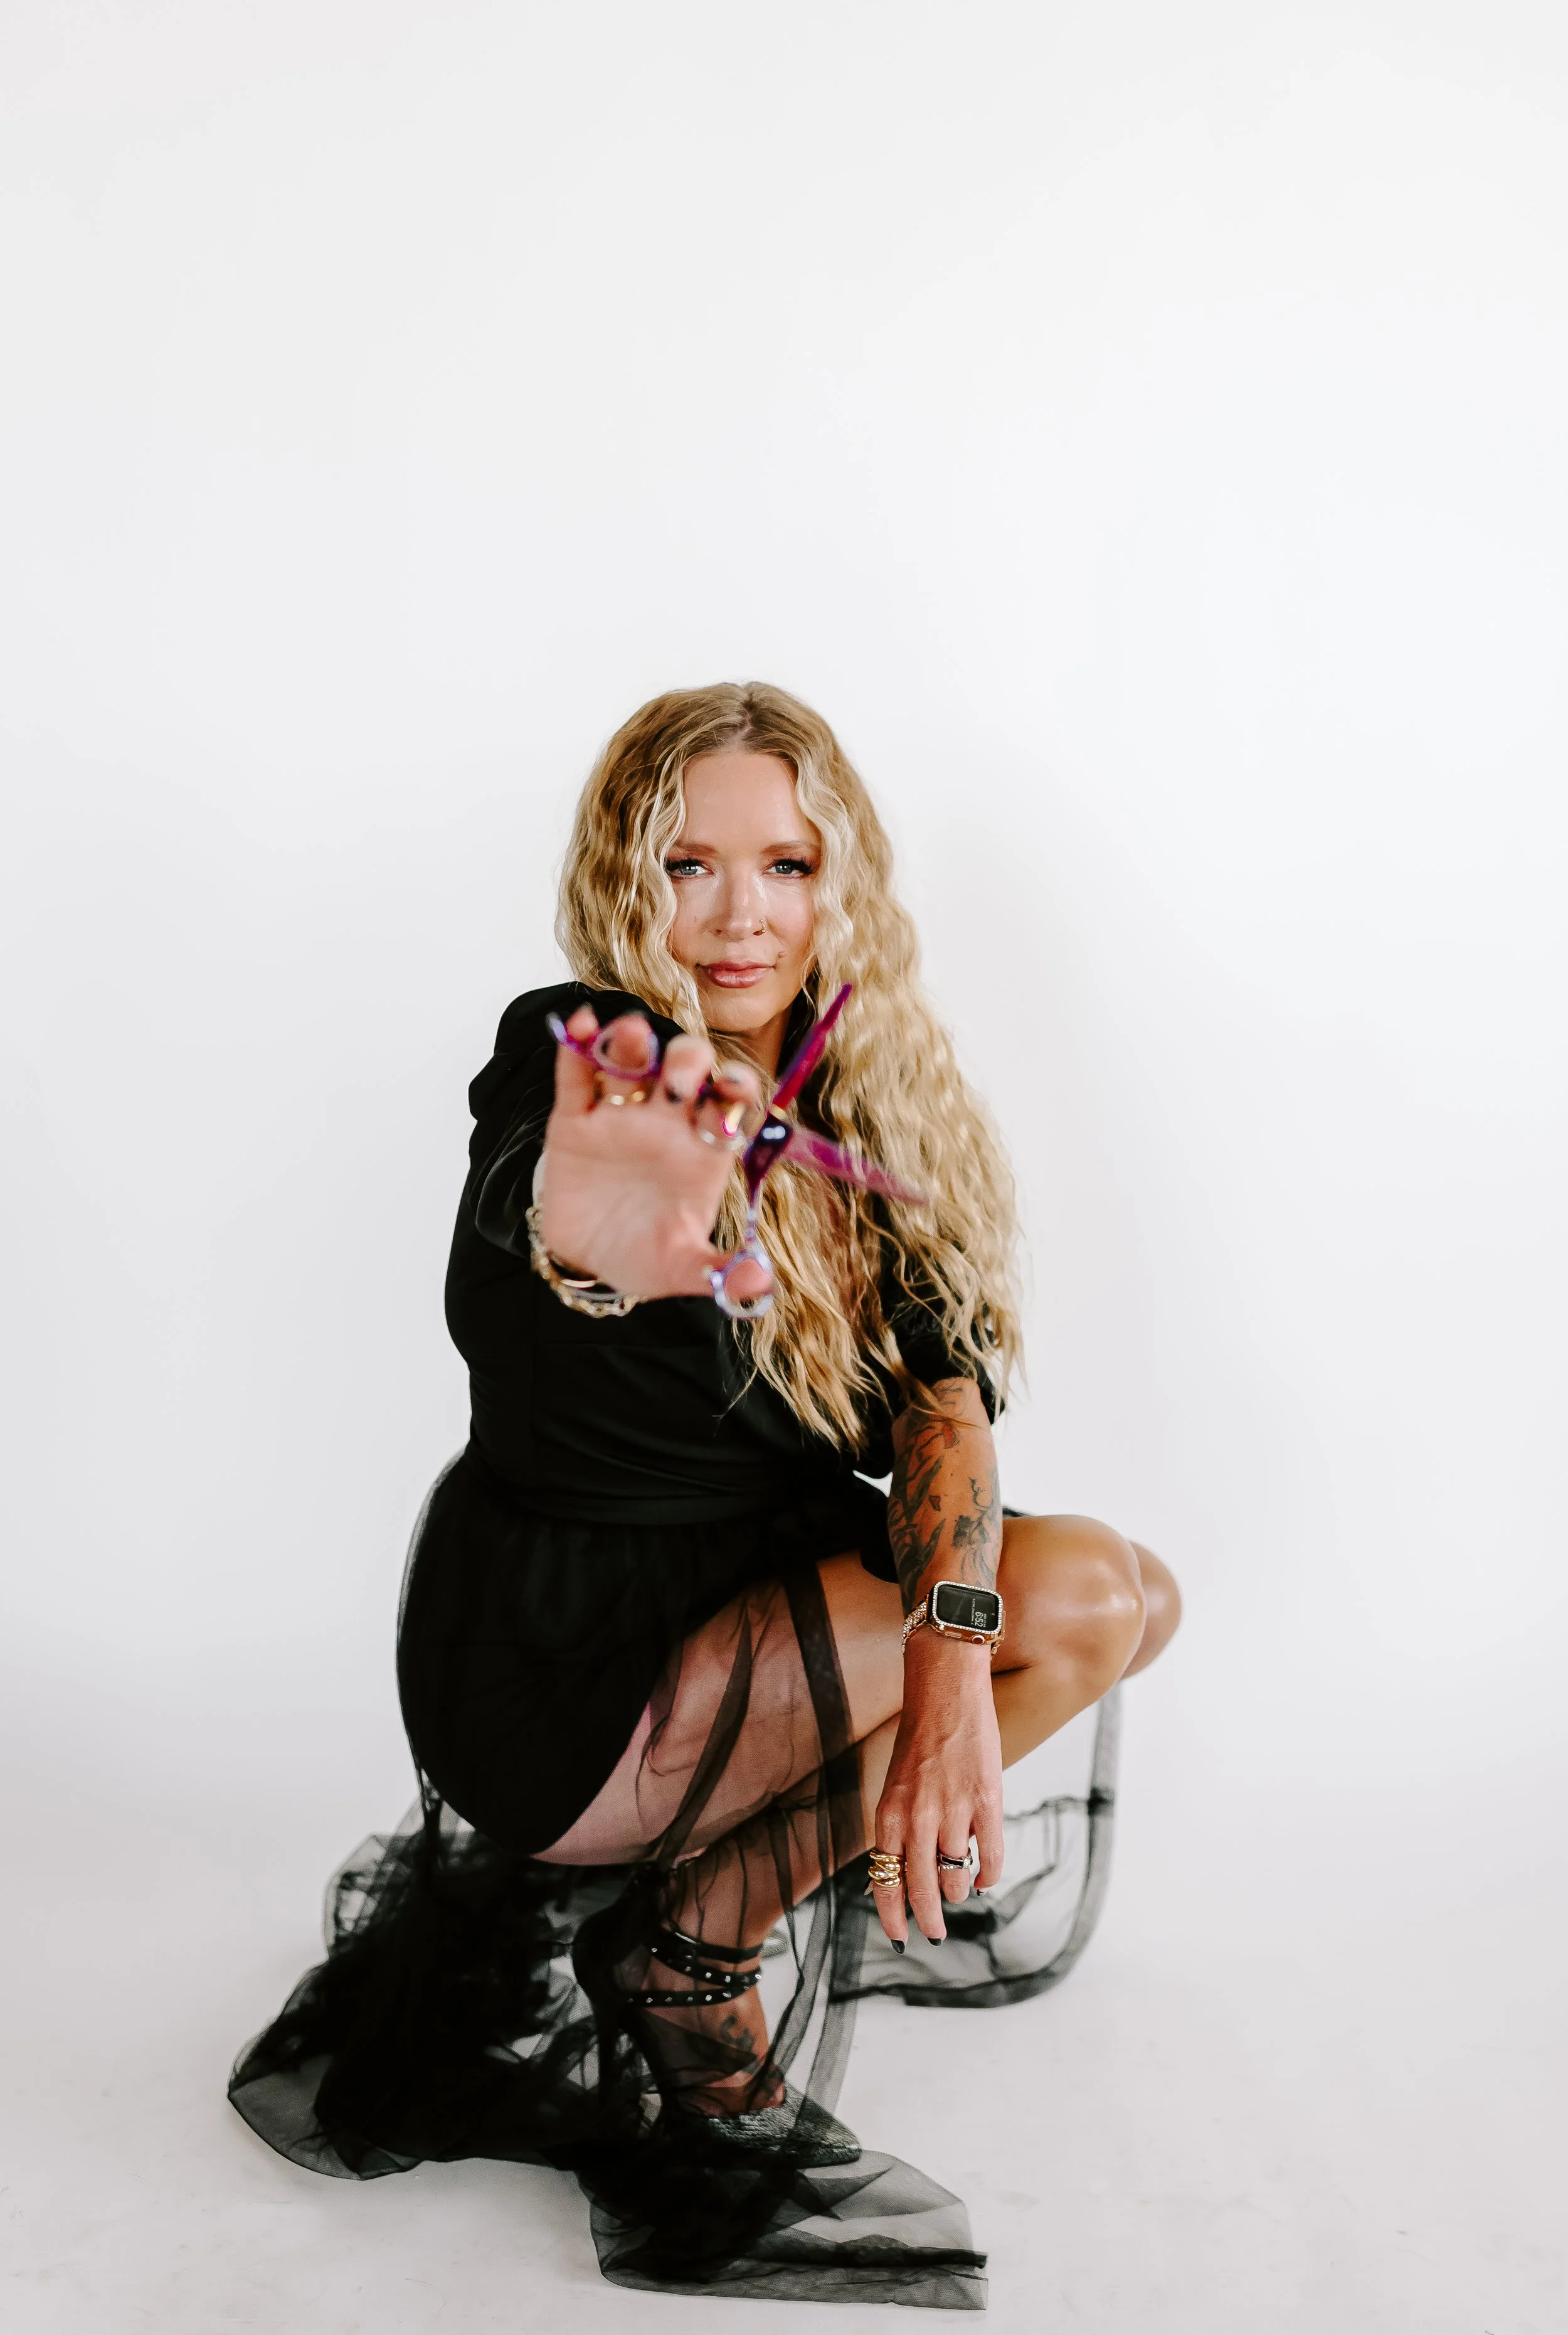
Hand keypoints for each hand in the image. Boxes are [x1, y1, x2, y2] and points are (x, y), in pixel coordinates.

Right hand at [538, 1006, 770, 1303]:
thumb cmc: (646, 1255)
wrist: (586, 1261)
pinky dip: (577, 1048)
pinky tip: (580, 1026)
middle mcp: (667, 1121)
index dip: (737, 1088)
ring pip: (632, 1062)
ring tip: (630, 1036)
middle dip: (687, 1062)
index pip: (730, 1103)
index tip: (735, 1090)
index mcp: (704, 1148)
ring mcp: (620, 1115)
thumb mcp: (684, 1269)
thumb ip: (721, 1272)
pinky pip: (577, 1075)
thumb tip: (760, 1284)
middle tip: (677, 1083)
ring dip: (632, 1043)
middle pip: (686, 1069)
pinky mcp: (575, 1120)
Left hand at [871, 1631, 1003, 1946]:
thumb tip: (893, 1880)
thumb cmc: (917, 1741)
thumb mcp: (894, 1789)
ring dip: (957, 1892)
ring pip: (956, 1878)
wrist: (946, 1691)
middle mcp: (918, 1818)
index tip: (902, 1938)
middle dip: (929, 1920)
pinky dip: (986, 1876)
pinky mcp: (988, 1801)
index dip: (894, 1917)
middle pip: (923, 1890)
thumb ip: (896, 1833)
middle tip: (935, 1934)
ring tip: (959, 1889)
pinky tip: (982, 1879)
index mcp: (889, 1815)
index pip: (887, 1882)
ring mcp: (954, 1811)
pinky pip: (989, 1857)